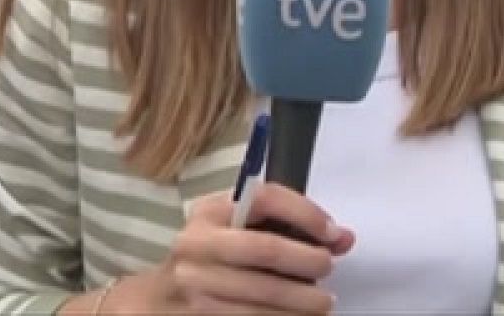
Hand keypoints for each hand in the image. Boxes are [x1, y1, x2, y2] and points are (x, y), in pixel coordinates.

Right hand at [152, 183, 354, 314]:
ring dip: (302, 303)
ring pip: (262, 296)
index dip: (305, 213)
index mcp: (210, 212)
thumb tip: (343, 238)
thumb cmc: (211, 256)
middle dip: (307, 261)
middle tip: (328, 269)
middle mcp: (198, 245)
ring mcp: (196, 285)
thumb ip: (288, 227)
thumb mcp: (238, 230)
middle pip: (266, 250)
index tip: (332, 233)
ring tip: (322, 303)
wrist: (160, 299)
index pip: (265, 199)